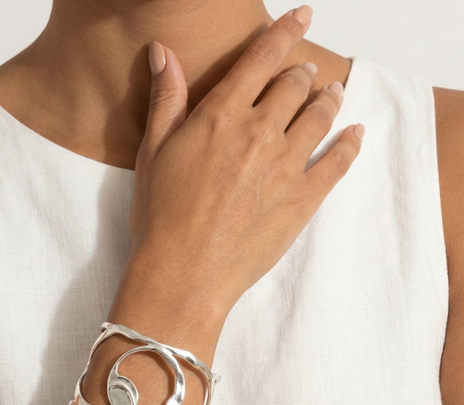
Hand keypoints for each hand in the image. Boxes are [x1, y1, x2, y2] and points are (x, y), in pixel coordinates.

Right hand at [123, 6, 363, 323]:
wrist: (183, 274)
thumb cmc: (161, 217)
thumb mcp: (153, 153)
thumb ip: (166, 100)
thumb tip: (162, 53)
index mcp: (221, 116)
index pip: (261, 59)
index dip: (284, 32)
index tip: (301, 17)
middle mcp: (259, 133)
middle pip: (295, 85)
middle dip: (302, 73)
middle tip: (305, 74)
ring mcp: (286, 166)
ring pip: (320, 116)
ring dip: (329, 98)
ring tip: (333, 93)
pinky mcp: (303, 200)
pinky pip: (339, 162)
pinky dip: (351, 143)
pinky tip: (356, 134)